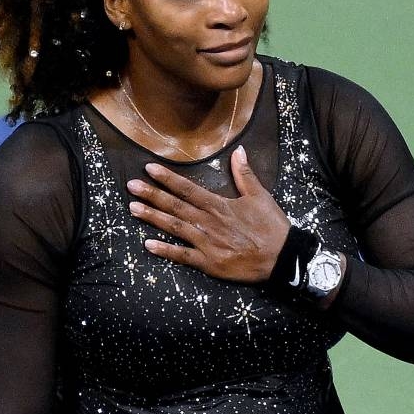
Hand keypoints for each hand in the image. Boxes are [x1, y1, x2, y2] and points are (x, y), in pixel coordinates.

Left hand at [126, 145, 289, 282]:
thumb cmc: (271, 226)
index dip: (167, 179)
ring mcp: (206, 243)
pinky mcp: (209, 263)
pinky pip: (182, 256)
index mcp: (219, 205)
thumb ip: (245, 174)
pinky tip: (148, 245)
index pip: (188, 189)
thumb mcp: (261, 196)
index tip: (149, 169)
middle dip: (151, 195)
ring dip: (152, 218)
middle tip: (130, 187)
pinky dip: (165, 250)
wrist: (282, 257)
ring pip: (174, 228)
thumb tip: (238, 150)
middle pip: (175, 206)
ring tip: (132, 209)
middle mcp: (208, 222)